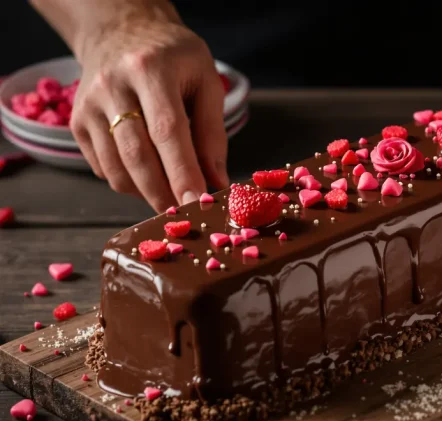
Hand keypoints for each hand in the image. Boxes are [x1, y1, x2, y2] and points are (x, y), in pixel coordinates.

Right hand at [69, 4, 228, 212]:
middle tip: (185, 216)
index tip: (197, 203)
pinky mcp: (75, 124)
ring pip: (117, 169)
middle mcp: (112, 86)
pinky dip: (128, 183)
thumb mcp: (205, 80)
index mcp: (150, 70)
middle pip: (137, 155)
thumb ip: (213, 133)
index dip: (182, 172)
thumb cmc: (173, 59)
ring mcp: (88, 106)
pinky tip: (148, 176)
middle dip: (163, 194)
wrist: (121, 34)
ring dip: (146, 193)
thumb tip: (217, 183)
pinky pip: (104, 168)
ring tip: (171, 197)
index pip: (167, 131)